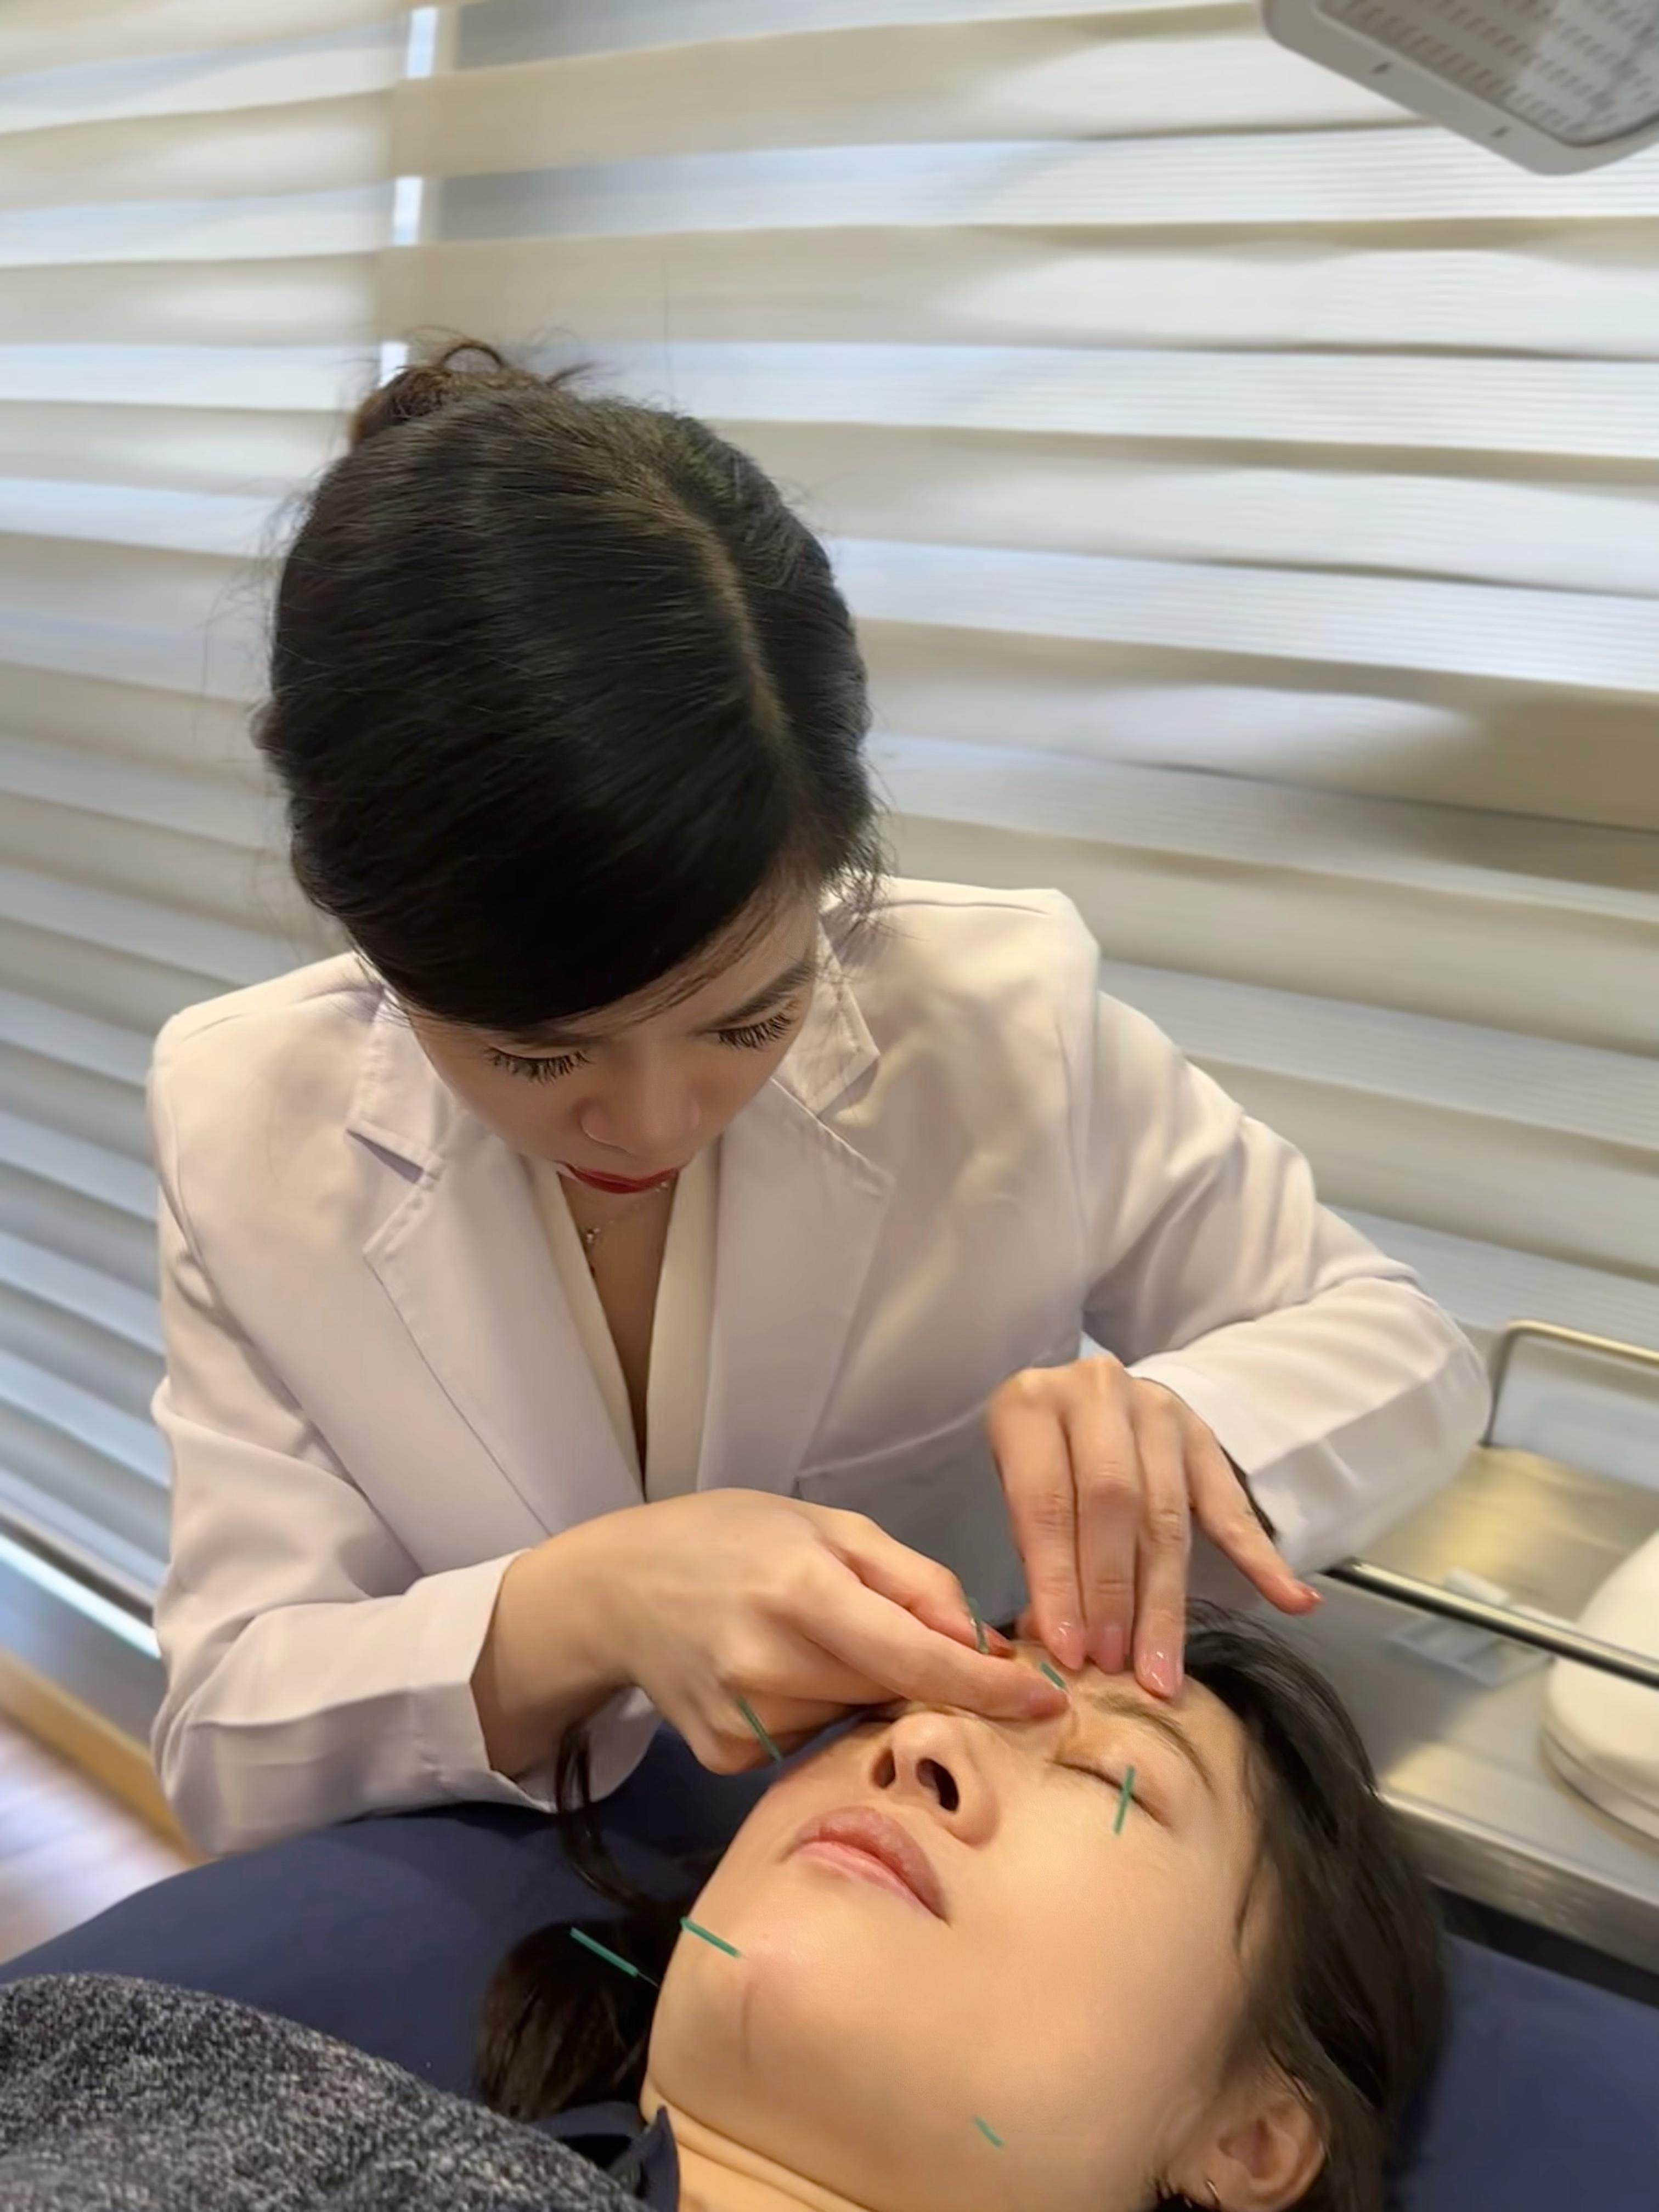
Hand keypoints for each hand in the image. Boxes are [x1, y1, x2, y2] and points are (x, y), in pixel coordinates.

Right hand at [547, 1490, 1066, 1773]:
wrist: (617, 1587)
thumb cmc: (733, 1538)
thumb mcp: (828, 1526)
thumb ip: (912, 1581)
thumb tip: (984, 1644)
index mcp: (800, 1593)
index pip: (916, 1658)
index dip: (989, 1685)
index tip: (1050, 1701)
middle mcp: (768, 1666)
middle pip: (893, 1694)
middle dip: (920, 1675)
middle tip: (878, 1627)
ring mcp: (744, 1723)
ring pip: (854, 1723)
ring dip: (861, 1692)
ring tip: (807, 1641)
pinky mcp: (727, 1760)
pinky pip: (810, 1745)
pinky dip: (814, 1714)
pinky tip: (773, 1673)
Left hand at [988, 1356, 1319, 1697]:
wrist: (1076, 1396)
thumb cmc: (1036, 1455)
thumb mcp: (1010, 1488)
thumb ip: (1034, 1553)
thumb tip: (1060, 1641)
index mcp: (1030, 1405)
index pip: (1046, 1503)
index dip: (1058, 1583)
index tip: (1069, 1652)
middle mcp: (1097, 1394)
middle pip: (1115, 1506)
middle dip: (1115, 1596)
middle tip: (1116, 1666)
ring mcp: (1157, 1409)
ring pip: (1167, 1515)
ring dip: (1165, 1600)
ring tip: (1163, 1668)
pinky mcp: (1202, 1433)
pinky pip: (1231, 1503)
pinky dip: (1260, 1557)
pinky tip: (1290, 1601)